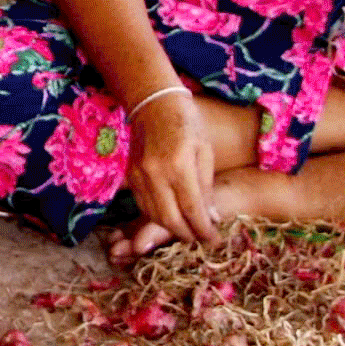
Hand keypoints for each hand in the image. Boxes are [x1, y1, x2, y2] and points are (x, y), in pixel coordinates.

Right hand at [124, 91, 221, 248]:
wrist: (153, 103)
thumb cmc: (186, 123)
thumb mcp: (205, 151)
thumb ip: (206, 186)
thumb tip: (212, 218)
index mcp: (180, 165)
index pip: (192, 209)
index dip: (204, 230)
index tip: (214, 242)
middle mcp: (156, 173)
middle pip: (169, 219)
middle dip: (186, 235)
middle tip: (200, 241)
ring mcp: (139, 175)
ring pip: (153, 216)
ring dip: (171, 229)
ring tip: (187, 232)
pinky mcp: (130, 176)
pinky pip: (142, 205)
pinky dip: (156, 217)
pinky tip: (169, 218)